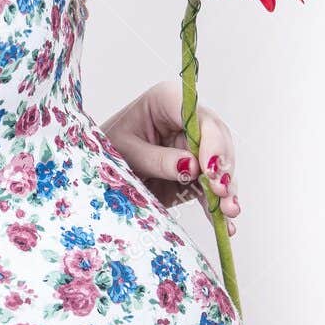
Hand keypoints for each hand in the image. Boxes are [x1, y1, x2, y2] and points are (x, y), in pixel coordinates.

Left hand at [102, 78, 240, 232]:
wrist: (95, 168)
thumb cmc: (105, 149)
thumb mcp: (126, 153)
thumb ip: (158, 159)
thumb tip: (192, 167)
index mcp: (167, 101)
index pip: (197, 115)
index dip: (210, 140)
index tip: (209, 167)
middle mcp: (186, 121)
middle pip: (216, 140)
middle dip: (222, 167)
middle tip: (221, 190)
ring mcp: (193, 147)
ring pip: (219, 166)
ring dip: (226, 191)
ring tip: (229, 211)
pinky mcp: (195, 173)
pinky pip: (210, 189)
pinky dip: (217, 206)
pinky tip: (226, 224)